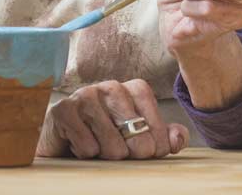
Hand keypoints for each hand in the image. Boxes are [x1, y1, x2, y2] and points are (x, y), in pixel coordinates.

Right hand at [36, 79, 189, 158]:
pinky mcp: (64, 109)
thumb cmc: (106, 139)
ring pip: (111, 141)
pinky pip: (86, 144)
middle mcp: (110, 87)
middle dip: (133, 151)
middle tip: (123, 155)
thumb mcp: (139, 138)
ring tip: (101, 151)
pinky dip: (86, 153)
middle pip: (134, 129)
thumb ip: (163, 136)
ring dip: (108, 154)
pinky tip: (79, 146)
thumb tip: (177, 139)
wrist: (63, 143)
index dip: (156, 139)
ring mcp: (85, 95)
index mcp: (132, 89)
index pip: (152, 115)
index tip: (152, 154)